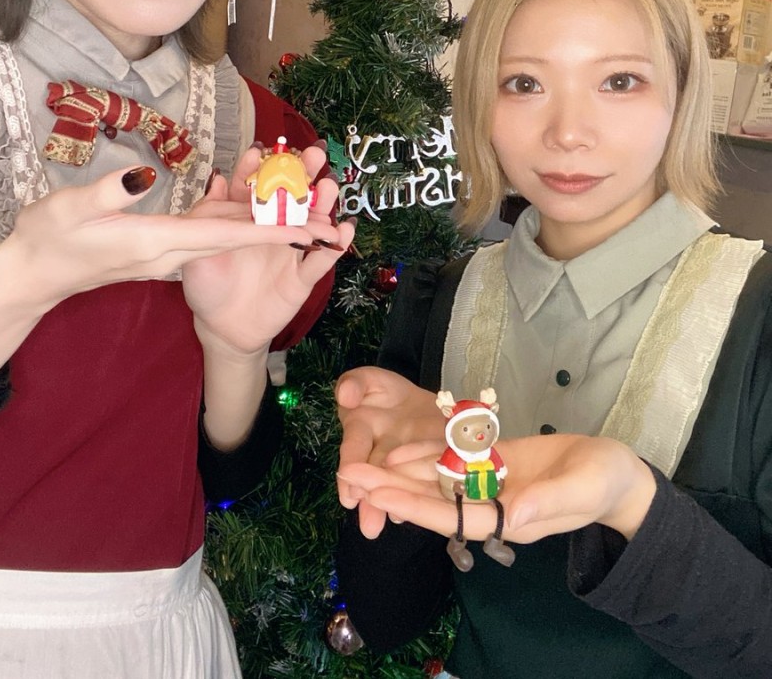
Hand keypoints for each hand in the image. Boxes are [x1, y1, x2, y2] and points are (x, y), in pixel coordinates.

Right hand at [7, 159, 340, 309]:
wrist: (34, 275)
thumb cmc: (48, 239)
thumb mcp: (69, 210)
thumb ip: (108, 194)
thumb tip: (141, 176)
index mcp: (159, 243)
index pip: (227, 237)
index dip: (271, 232)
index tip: (312, 230)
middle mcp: (173, 252)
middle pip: (240, 237)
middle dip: (285, 226)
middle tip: (331, 211)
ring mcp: (169, 253)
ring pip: (229, 235)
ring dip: (267, 220)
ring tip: (309, 202)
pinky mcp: (161, 249)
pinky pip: (210, 234)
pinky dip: (238, 218)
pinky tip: (254, 201)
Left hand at [183, 143, 353, 355]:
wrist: (219, 327)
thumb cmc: (208, 284)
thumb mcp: (200, 249)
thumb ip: (209, 216)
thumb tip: (216, 178)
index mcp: (249, 218)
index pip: (256, 187)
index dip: (259, 169)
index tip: (261, 152)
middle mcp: (274, 229)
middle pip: (293, 197)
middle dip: (304, 174)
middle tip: (313, 154)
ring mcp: (291, 251)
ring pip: (313, 222)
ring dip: (323, 204)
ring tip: (328, 187)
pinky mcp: (302, 278)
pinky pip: (322, 260)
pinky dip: (334, 246)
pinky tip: (343, 230)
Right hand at [335, 367, 446, 536]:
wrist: (422, 401)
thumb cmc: (388, 393)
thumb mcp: (370, 380)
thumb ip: (355, 383)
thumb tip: (346, 396)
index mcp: (361, 429)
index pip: (354, 449)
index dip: (351, 471)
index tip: (348, 495)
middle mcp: (378, 452)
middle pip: (374, 477)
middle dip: (370, 502)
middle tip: (369, 527)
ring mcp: (401, 463)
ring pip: (394, 486)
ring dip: (390, 506)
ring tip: (386, 528)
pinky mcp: (425, 468)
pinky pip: (419, 484)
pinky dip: (413, 501)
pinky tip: (409, 515)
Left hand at [339, 432, 656, 543]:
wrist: (618, 473)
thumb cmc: (606, 482)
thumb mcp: (584, 488)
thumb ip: (550, 501)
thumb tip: (514, 512)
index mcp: (511, 518)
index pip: (454, 516)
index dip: (416, 505)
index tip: (380, 495)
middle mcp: (493, 505)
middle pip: (434, 500)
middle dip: (392, 489)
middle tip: (348, 475)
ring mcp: (492, 484)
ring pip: (438, 481)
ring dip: (400, 472)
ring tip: (359, 462)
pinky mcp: (496, 463)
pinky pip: (455, 461)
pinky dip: (428, 454)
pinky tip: (398, 448)